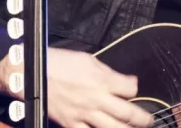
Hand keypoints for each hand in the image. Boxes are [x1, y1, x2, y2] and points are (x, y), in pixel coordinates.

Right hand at [0, 47, 153, 126]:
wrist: (31, 74)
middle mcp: (96, 99)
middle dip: (142, 119)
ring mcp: (84, 114)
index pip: (130, 89)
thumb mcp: (87, 59)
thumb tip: (127, 80)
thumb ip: (109, 72)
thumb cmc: (58, 63)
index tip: (133, 90)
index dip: (135, 90)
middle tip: (149, 121)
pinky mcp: (71, 124)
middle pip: (128, 113)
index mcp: (102, 80)